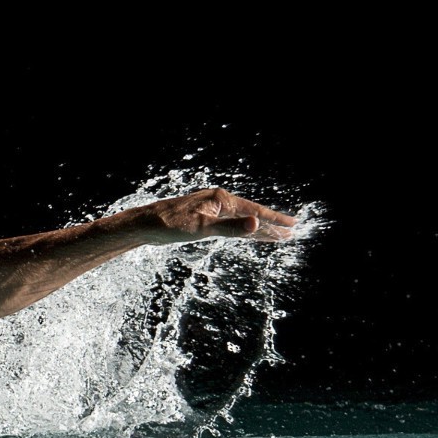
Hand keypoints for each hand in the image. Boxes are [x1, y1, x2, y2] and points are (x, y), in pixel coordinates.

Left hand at [131, 188, 296, 244]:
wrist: (144, 225)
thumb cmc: (170, 225)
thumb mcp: (202, 228)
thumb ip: (230, 228)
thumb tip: (256, 224)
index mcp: (221, 200)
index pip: (255, 211)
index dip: (274, 220)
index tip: (293, 225)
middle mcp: (218, 202)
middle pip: (251, 216)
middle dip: (270, 226)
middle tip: (290, 234)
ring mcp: (210, 210)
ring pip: (241, 221)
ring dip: (258, 230)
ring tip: (276, 237)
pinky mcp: (202, 219)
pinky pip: (230, 226)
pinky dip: (241, 231)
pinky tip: (248, 235)